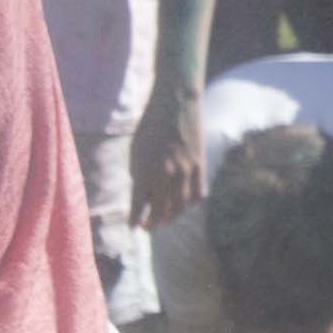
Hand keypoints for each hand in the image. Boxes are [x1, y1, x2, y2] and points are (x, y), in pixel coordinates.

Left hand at [132, 84, 200, 223]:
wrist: (174, 105)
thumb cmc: (149, 128)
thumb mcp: (136, 154)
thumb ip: (140, 177)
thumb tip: (144, 198)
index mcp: (145, 173)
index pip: (138, 207)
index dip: (134, 220)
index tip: (132, 226)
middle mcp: (166, 176)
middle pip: (161, 212)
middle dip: (153, 223)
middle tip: (147, 226)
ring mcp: (185, 172)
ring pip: (180, 206)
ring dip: (172, 216)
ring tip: (165, 219)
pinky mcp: (200, 166)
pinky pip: (197, 194)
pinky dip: (190, 203)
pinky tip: (183, 205)